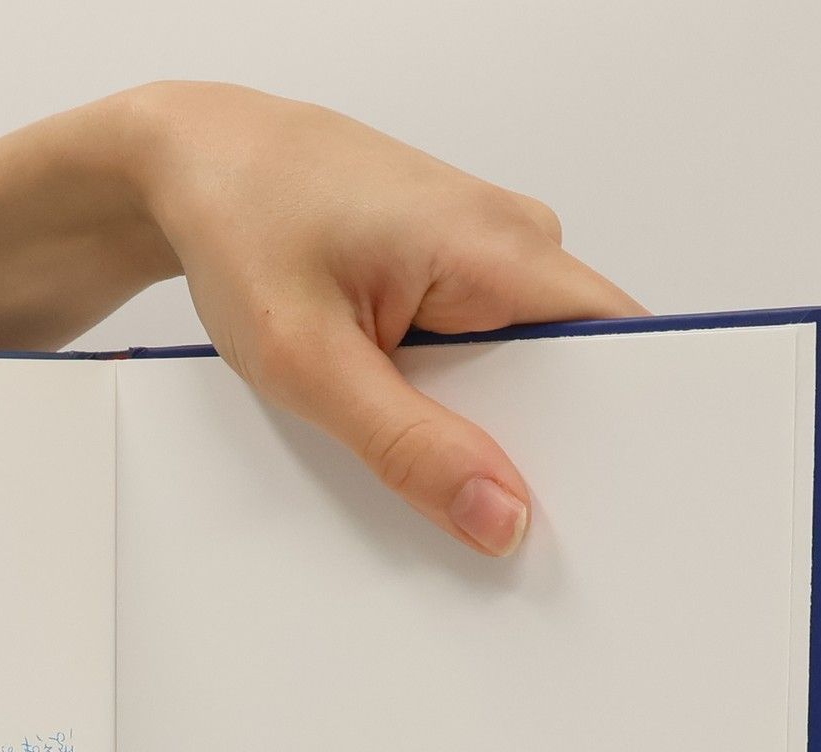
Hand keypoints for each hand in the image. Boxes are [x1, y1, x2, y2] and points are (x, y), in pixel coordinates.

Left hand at [123, 83, 645, 554]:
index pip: (621, 349)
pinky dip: (451, 401)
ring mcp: (487, 259)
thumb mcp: (312, 363)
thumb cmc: (244, 228)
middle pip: (576, 373)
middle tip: (483, 516)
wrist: (198, 165)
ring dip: (485, 428)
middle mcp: (514, 243)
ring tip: (425, 460)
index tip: (595, 512)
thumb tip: (500, 514)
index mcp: (501, 246)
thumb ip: (409, 448)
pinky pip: (483, 357)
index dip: (622, 435)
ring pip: (524, 374)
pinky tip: (405, 420)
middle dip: (539, 449)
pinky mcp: (455, 277)